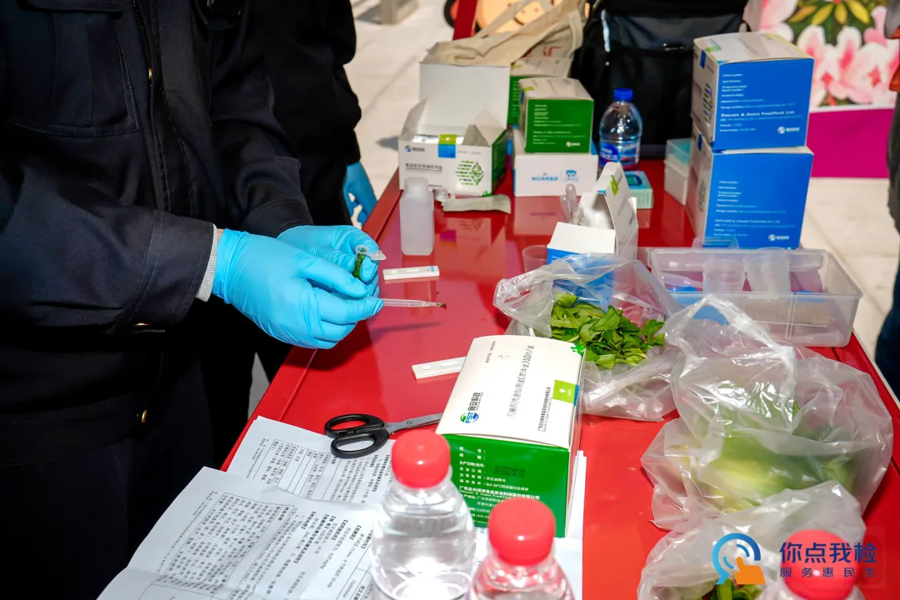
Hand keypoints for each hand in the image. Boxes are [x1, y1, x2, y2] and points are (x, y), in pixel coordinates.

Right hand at [213, 230, 381, 348]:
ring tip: (345, 304)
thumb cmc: (263, 257)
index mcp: (304, 305)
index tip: (377, 300)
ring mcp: (288, 333)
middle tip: (362, 299)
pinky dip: (326, 329)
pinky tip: (326, 311)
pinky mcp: (281, 334)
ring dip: (341, 325)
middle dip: (356, 317)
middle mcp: (297, 325)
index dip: (366, 307)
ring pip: (328, 339)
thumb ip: (336, 276)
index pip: (347, 313)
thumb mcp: (305, 260)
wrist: (230, 267)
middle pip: (340, 330)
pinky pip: (312, 339)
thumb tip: (359, 290)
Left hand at [343, 162, 376, 224]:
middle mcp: (369, 191)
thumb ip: (347, 205)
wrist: (342, 155)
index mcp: (365, 195)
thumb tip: (350, 216)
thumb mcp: (342, 191)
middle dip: (366, 216)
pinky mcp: (362, 182)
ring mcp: (366, 186)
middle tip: (360, 223)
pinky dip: (360, 202)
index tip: (365, 228)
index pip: (371, 212)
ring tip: (357, 215)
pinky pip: (365, 196)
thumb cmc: (344, 172)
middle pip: (371, 208)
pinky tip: (353, 202)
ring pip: (368, 202)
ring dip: (363, 209)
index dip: (369, 221)